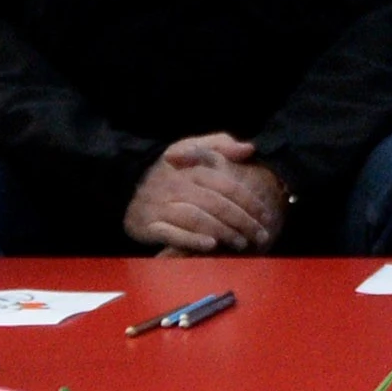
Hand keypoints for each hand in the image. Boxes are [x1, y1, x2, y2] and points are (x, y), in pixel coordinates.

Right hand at [125, 135, 286, 253]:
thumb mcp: (190, 147)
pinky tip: (211, 245)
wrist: (126, 183)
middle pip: (215, 204)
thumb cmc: (167, 169)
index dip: (248, 202)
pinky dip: (192, 240)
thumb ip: (220, 145)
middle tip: (260, 236)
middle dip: (241, 222)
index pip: (226, 186)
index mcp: (190, 168)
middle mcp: (176, 186)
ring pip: (197, 219)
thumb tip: (250, 149)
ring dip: (222, 232)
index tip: (266, 216)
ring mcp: (162, 206)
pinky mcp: (149, 225)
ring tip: (241, 243)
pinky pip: (172, 234)